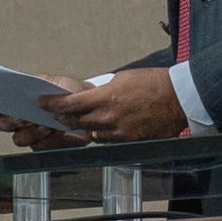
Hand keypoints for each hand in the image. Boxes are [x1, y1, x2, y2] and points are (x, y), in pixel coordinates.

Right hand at [0, 75, 93, 149]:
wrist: (90, 109)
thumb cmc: (74, 93)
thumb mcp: (59, 83)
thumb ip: (44, 87)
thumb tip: (35, 99)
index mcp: (21, 100)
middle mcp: (23, 118)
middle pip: (3, 124)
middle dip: (11, 120)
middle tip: (22, 116)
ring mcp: (32, 133)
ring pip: (18, 138)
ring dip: (30, 132)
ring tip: (43, 125)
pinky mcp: (44, 146)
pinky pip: (37, 147)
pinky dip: (45, 140)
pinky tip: (54, 132)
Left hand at [38, 67, 188, 141]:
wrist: (179, 99)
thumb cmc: (153, 83)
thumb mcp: (123, 78)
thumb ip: (104, 91)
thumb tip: (91, 97)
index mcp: (106, 97)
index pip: (71, 104)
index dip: (53, 104)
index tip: (42, 102)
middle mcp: (110, 117)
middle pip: (77, 121)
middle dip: (63, 117)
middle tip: (54, 113)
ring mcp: (120, 132)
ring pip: (91, 133)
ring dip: (81, 126)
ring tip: (74, 120)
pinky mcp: (131, 141)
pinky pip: (108, 140)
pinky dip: (101, 134)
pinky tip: (99, 128)